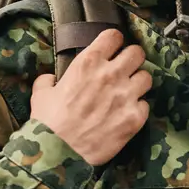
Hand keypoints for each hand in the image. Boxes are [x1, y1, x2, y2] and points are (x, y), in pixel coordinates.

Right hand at [30, 29, 150, 165]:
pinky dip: (138, 108)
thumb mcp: (41, 93)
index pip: (114, 36)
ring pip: (147, 77)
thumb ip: (49, 80)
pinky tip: (128, 113)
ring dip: (138, 83)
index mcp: (88, 63)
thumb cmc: (48, 122)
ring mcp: (126, 96)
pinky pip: (146, 104)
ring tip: (129, 91)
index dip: (115, 41)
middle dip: (132, 59)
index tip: (113, 47)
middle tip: (125, 68)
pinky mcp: (134, 118)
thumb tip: (52, 79)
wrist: (59, 152)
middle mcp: (111, 75)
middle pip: (137, 52)